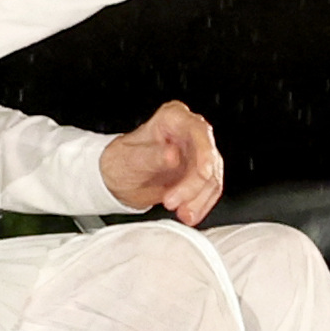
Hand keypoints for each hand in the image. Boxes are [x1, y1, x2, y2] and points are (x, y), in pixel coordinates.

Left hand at [99, 99, 227, 226]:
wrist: (117, 180)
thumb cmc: (120, 162)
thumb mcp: (130, 159)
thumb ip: (153, 156)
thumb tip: (173, 155)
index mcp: (173, 118)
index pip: (199, 131)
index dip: (205, 154)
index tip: (203, 174)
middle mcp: (189, 132)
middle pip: (208, 158)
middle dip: (195, 186)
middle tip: (173, 202)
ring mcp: (196, 153)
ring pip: (212, 178)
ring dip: (199, 199)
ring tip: (182, 213)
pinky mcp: (199, 173)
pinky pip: (209, 190)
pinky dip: (201, 204)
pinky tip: (189, 213)